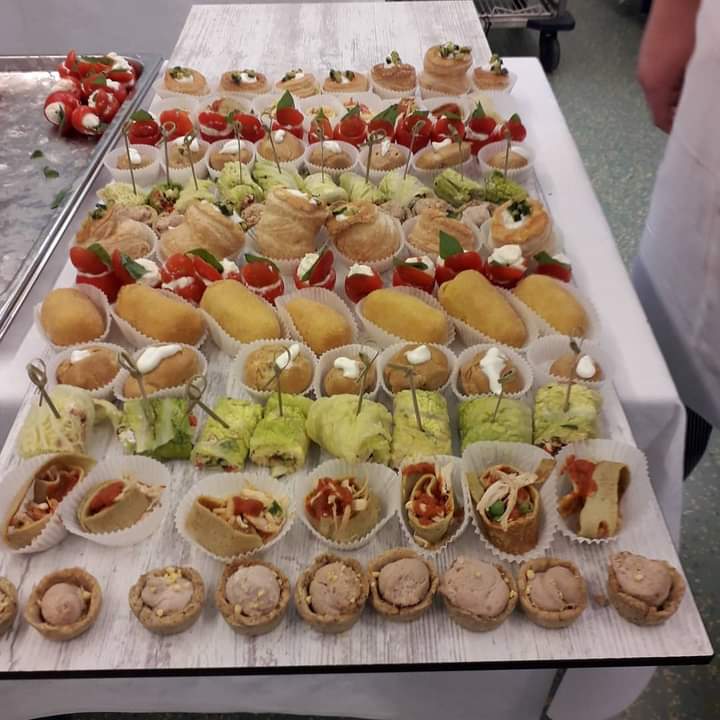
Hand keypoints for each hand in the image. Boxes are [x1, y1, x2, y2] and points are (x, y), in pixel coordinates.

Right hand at [636, 0, 700, 132]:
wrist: (677, 0)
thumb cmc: (685, 27)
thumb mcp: (695, 65)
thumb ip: (690, 90)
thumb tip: (691, 105)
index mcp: (654, 85)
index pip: (660, 119)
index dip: (673, 127)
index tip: (685, 130)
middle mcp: (645, 77)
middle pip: (660, 104)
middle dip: (678, 106)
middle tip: (697, 103)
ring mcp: (646, 64)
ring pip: (661, 89)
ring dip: (677, 89)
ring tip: (695, 81)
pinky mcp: (649, 54)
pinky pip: (661, 74)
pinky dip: (674, 76)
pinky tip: (688, 66)